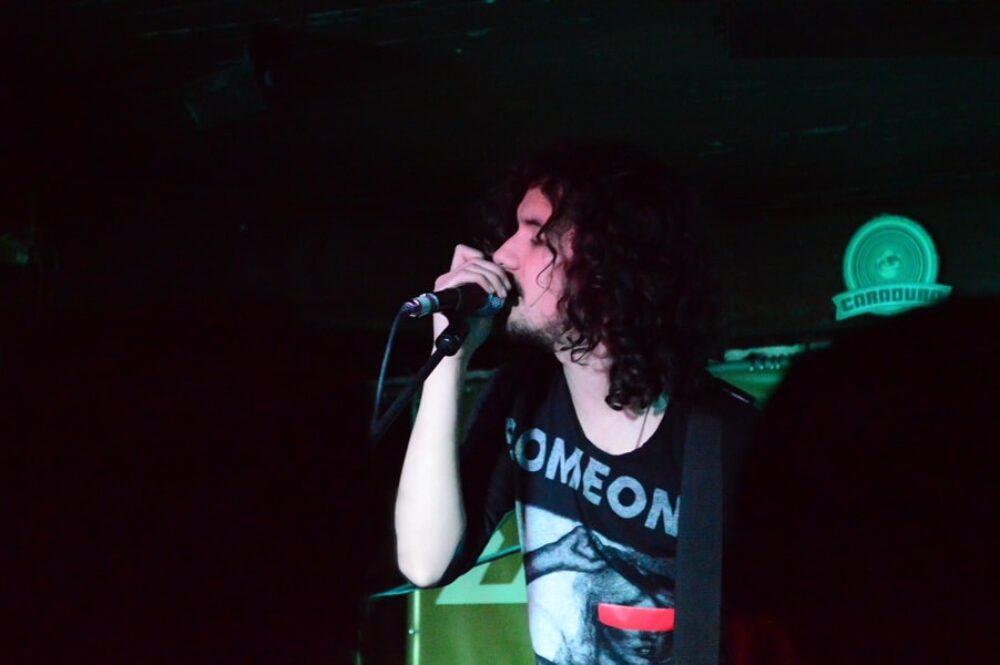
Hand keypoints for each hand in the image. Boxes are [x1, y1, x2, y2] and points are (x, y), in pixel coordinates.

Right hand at [431, 244, 510, 358]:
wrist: (461, 350)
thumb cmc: (473, 331)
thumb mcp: (486, 304)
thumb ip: (490, 288)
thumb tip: (503, 272)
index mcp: (456, 280)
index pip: (467, 254)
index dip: (487, 261)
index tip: (502, 281)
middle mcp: (447, 278)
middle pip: (475, 259)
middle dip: (496, 271)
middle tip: (505, 290)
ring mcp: (444, 283)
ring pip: (473, 264)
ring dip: (493, 277)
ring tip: (501, 294)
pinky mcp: (443, 290)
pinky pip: (465, 274)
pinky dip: (482, 280)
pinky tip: (491, 293)